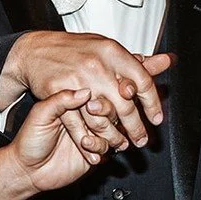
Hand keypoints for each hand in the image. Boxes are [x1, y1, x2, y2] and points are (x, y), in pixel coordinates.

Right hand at [0, 31, 170, 153]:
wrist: (34, 51)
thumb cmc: (73, 50)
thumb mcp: (106, 49)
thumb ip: (136, 60)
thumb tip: (166, 61)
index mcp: (112, 52)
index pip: (142, 81)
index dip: (152, 103)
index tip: (156, 118)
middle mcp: (96, 66)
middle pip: (124, 104)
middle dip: (135, 127)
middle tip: (141, 140)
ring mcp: (77, 80)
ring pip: (100, 118)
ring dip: (112, 137)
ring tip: (119, 146)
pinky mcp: (58, 94)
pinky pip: (76, 124)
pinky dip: (87, 141)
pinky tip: (95, 150)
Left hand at [10, 87, 108, 193]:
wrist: (27, 170)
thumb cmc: (29, 141)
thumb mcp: (40, 114)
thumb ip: (60, 100)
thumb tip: (85, 91)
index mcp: (71, 105)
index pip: (95, 97)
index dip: (98, 101)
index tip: (91, 106)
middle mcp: (84, 119)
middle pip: (110, 113)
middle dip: (104, 118)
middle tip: (92, 123)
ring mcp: (90, 136)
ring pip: (113, 130)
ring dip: (104, 135)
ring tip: (85, 141)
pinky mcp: (94, 153)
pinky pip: (109, 148)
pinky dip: (101, 148)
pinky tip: (88, 150)